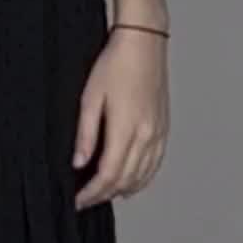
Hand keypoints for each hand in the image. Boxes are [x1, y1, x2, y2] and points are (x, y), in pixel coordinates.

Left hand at [74, 26, 168, 208]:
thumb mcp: (90, 97)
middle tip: (86, 199)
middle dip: (104, 194)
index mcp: (127, 128)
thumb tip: (78, 162)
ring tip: (103, 193)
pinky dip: (142, 178)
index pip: (109, 175)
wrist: (144, 42)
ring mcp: (158, 133)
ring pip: (143, 176)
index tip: (78, 200)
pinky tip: (130, 182)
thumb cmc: (116, 63)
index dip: (92, 192)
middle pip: (126, 180)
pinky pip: (155, 164)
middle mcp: (147, 135)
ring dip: (123, 189)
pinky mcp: (163, 128)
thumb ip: (85, 134)